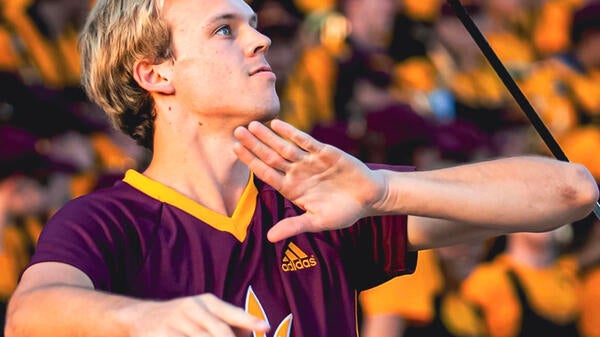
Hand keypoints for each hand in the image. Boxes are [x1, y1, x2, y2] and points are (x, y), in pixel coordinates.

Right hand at [125, 293, 268, 336]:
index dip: (249, 321)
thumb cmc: (183, 317)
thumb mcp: (205, 312)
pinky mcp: (162, 335)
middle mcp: (192, 309)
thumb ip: (229, 322)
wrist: (142, 317)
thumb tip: (253, 331)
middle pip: (219, 332)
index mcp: (207, 302)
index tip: (265, 327)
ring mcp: (176, 322)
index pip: (231, 313)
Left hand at [233, 119, 386, 241]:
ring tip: (252, 125)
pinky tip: (277, 124)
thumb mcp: (318, 221)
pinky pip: (305, 141)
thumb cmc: (343, 212)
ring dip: (268, 136)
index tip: (235, 149)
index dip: (250, 161)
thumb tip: (270, 238)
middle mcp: (297, 173)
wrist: (369, 198)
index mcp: (291, 189)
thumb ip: (294, 226)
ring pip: (284, 147)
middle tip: (236, 131)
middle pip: (270, 157)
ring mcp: (309, 161)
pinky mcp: (324, 152)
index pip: (266, 173)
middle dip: (254, 144)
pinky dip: (291, 132)